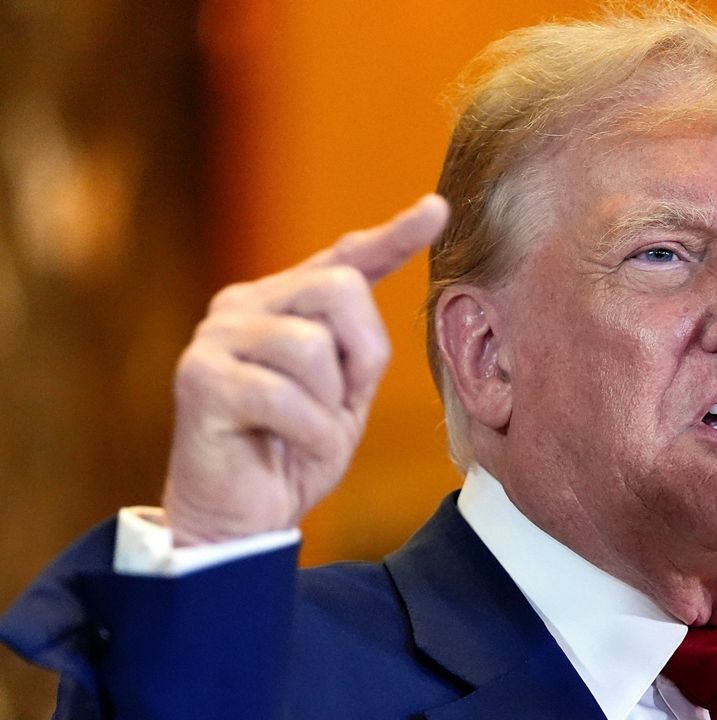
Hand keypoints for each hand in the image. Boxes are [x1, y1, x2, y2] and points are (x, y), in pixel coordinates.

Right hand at [161, 195, 448, 545]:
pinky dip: (307, 432)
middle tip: (344, 403)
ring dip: (328, 402)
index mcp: (284, 302)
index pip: (345, 258)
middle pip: (341, 288)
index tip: (437, 209)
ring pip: (312, 344)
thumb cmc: (295, 452)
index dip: (394, 235)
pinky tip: (291, 448)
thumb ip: (359, 344)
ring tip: (306, 430)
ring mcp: (216, 338)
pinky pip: (284, 395)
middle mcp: (245, 304)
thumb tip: (373, 283)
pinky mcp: (199, 379)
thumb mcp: (345, 393)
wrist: (242, 518)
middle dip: (363, 354)